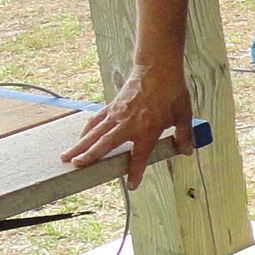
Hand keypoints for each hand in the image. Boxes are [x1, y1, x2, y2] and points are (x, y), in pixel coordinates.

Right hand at [62, 60, 191, 188]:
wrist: (158, 68)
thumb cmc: (172, 91)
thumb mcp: (184, 115)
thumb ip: (184, 135)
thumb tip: (187, 151)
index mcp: (147, 129)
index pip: (139, 156)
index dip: (135, 172)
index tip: (131, 185)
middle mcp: (128, 123)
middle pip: (105, 144)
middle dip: (90, 156)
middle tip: (75, 166)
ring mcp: (117, 114)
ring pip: (95, 132)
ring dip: (80, 145)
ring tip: (67, 156)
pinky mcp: (112, 106)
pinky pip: (97, 120)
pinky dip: (87, 130)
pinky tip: (81, 138)